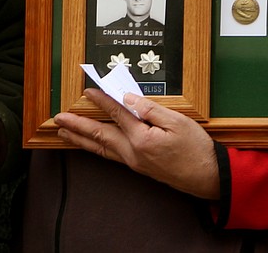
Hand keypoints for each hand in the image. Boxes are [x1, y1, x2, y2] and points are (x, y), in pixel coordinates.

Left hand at [54, 88, 219, 199]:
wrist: (208, 177)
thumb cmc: (197, 149)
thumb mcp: (177, 121)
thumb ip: (149, 108)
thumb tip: (127, 99)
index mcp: (141, 139)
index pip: (116, 114)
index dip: (100, 100)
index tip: (87, 90)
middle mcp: (132, 153)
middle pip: (98, 136)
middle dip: (76, 126)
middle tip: (58, 119)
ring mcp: (134, 162)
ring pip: (101, 149)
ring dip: (81, 139)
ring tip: (64, 133)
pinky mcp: (138, 167)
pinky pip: (110, 155)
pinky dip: (95, 148)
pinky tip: (91, 145)